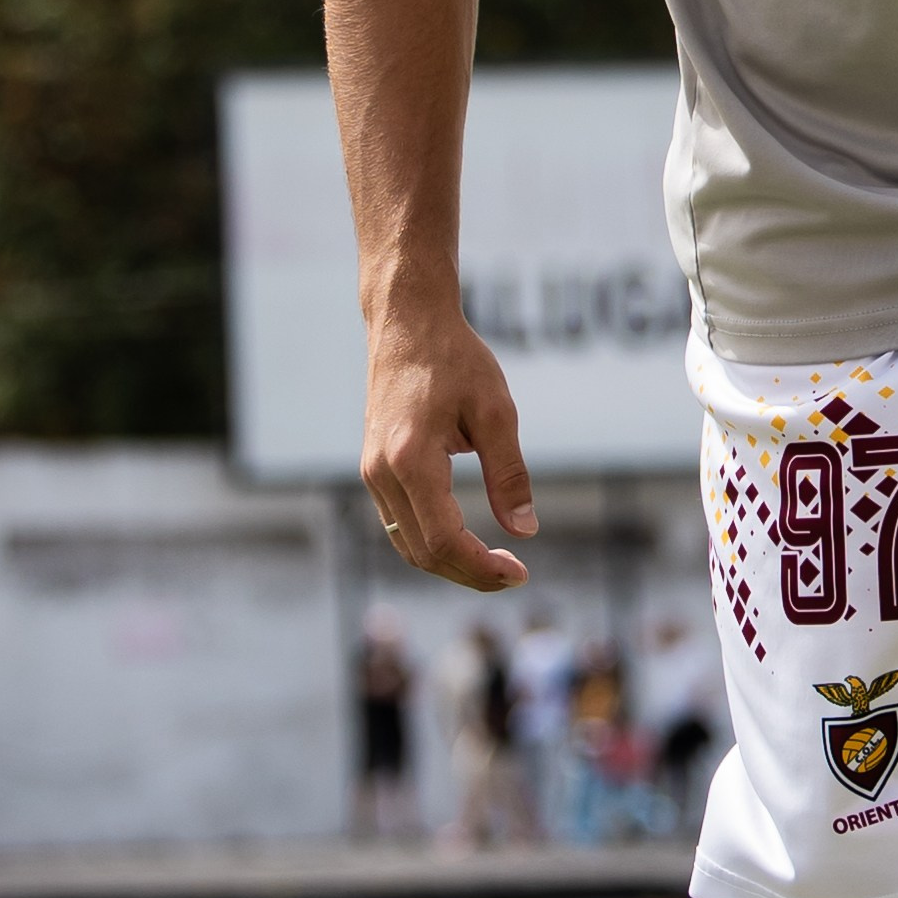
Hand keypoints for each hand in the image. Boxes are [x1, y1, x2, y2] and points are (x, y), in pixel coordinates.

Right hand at [361, 304, 537, 589]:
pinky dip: (431, 543)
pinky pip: (399, 525)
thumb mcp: (496, 412)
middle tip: (515, 574)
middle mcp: (382, 473)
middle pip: (423, 553)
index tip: (520, 573)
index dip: (482, 567)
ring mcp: (372, 473)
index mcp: (411, 460)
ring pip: (407, 545)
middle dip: (470, 573)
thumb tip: (526, 530)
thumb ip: (509, 474)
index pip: (444, 540)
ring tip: (495, 564)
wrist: (407, 323)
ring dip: (450, 563)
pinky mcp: (373, 468)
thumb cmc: (455, 360)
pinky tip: (466, 540)